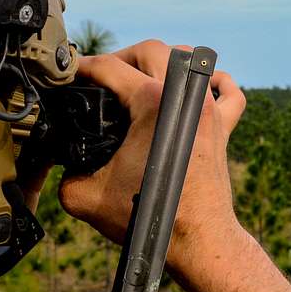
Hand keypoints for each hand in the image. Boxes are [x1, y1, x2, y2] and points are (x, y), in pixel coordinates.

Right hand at [58, 40, 245, 273]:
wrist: (197, 241)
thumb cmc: (146, 219)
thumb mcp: (84, 197)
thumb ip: (64, 174)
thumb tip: (61, 164)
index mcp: (151, 103)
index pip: (108, 68)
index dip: (82, 68)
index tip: (70, 74)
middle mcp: (185, 97)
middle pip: (149, 50)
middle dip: (120, 57)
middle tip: (101, 77)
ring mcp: (209, 110)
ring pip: (190, 60)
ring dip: (163, 61)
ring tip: (141, 77)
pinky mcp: (223, 129)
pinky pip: (228, 91)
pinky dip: (215, 83)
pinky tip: (202, 88)